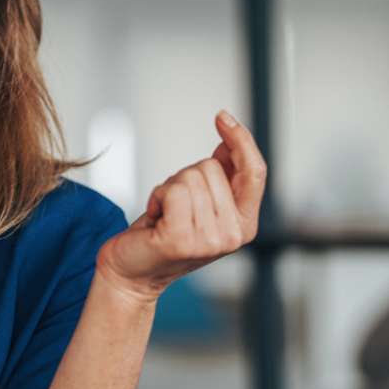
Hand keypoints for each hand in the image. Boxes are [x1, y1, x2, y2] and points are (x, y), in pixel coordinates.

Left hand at [97, 110, 267, 301]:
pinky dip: (157, 196)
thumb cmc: (164, 232)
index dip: (242, 140)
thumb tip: (230, 140)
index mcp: (245, 225)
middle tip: (175, 206)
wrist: (132, 271)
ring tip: (165, 214)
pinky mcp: (181, 240)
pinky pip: (172, 190)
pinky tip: (155, 218)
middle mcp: (233, 235)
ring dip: (169, 189)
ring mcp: (208, 240)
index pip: (255, 172)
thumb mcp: (200, 201)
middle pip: (212, 168)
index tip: (222, 117)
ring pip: (190, 177)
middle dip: (186, 176)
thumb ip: (222, 175)